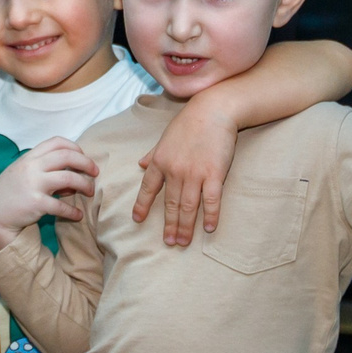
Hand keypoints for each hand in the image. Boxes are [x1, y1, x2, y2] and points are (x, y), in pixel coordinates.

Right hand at [0, 138, 96, 254]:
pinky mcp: (36, 203)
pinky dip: (73, 211)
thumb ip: (44, 168)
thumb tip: (73, 173)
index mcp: (29, 157)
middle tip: (95, 172)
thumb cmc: (12, 192)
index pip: (57, 142)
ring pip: (68, 177)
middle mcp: (31, 167)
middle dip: (86, 163)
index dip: (75, 147)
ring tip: (90, 192)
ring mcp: (33, 184)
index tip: (83, 157)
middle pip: (67, 156)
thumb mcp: (24, 173)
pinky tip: (77, 215)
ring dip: (84, 184)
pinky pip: (61, 205)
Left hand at [133, 100, 235, 246]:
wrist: (213, 110)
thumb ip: (152, 154)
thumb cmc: (189, 122)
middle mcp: (174, 171)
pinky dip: (210, 215)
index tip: (137, 220)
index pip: (148, 189)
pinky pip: (211, 200)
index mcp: (160, 162)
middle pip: (170, 204)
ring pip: (187, 207)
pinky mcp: (214, 174)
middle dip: (169, 226)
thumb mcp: (164, 138)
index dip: (142, 206)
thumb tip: (139, 164)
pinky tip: (209, 228)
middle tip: (169, 242)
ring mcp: (194, 174)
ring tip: (183, 242)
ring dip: (185, 227)